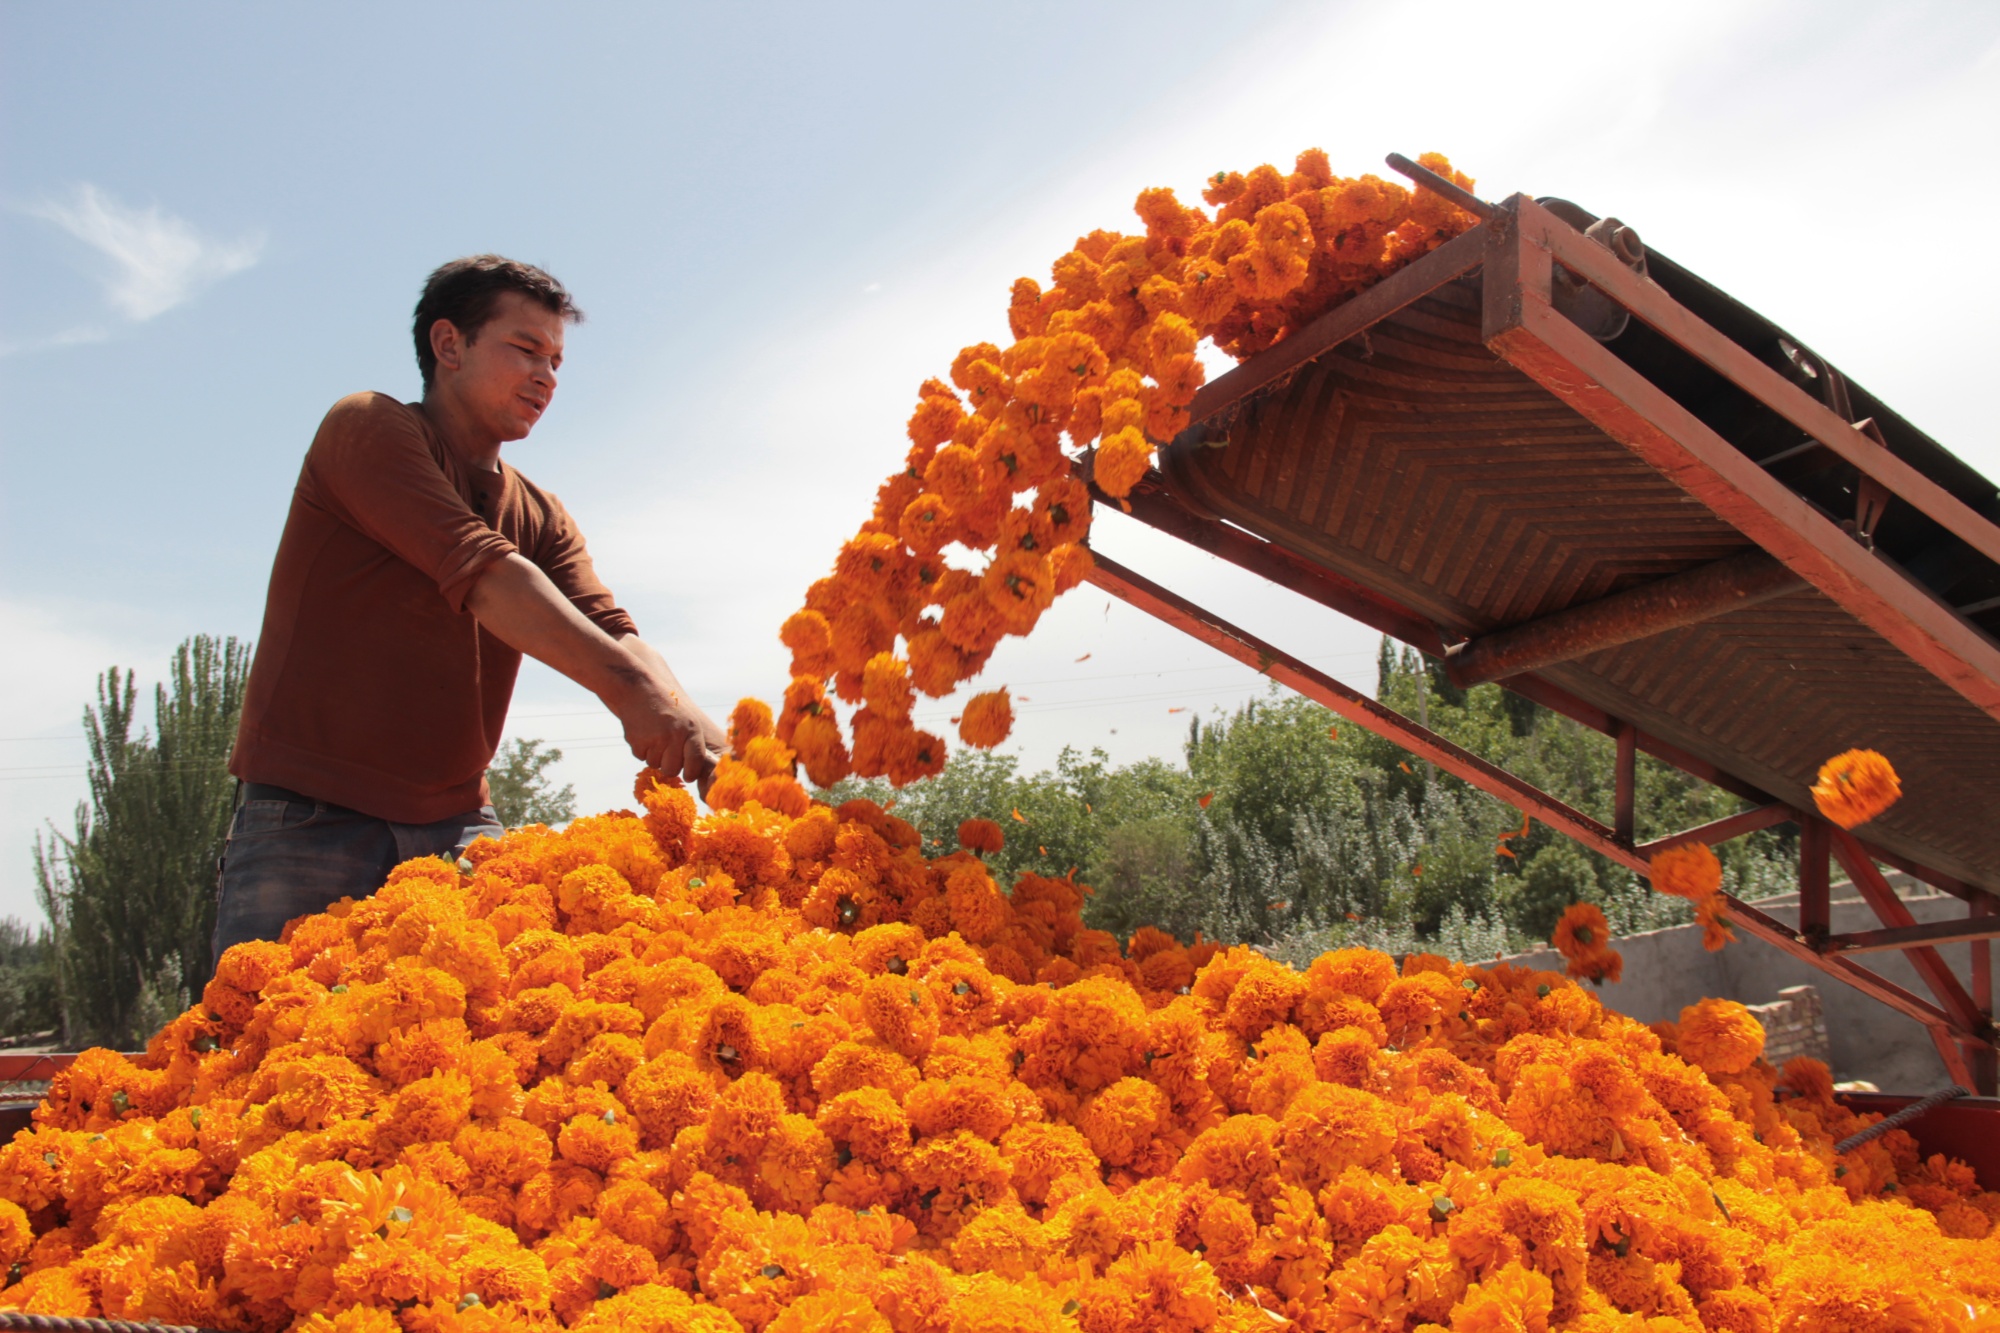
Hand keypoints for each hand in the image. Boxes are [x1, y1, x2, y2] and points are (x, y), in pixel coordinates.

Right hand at [609, 635, 726, 787]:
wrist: (639, 689)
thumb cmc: (667, 707)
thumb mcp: (688, 719)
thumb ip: (692, 743)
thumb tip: (692, 771)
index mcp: (691, 730)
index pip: (695, 762)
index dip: (691, 772)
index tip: (688, 776)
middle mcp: (675, 736)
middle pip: (672, 769)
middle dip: (669, 765)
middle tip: (666, 752)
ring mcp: (655, 740)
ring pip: (655, 764)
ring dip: (654, 755)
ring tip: (654, 735)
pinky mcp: (638, 742)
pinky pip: (641, 757)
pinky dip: (641, 749)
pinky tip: (643, 732)